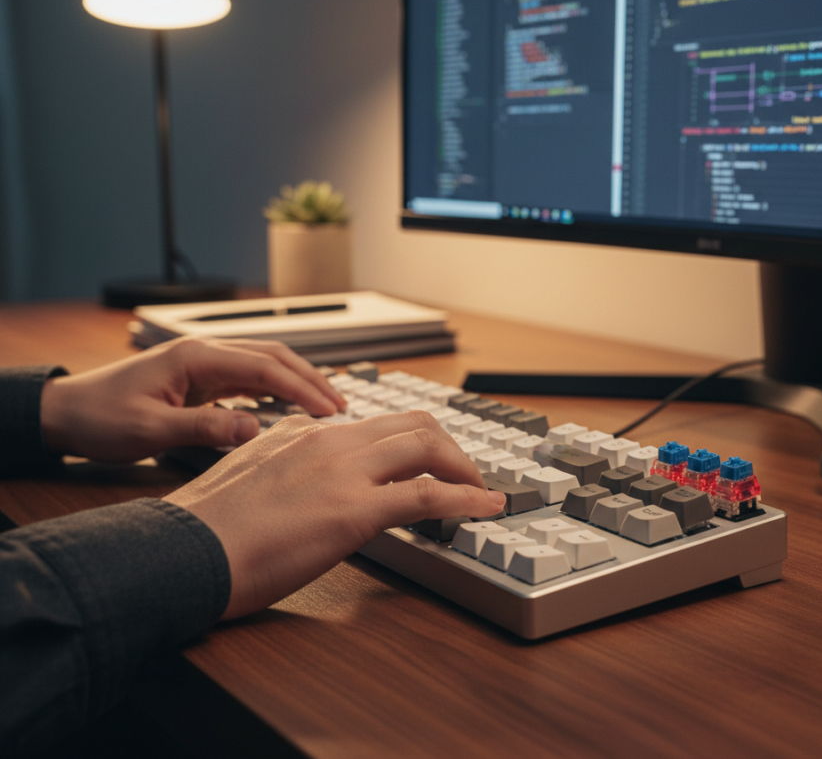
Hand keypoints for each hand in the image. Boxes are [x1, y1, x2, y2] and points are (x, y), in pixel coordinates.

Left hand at [40, 337, 344, 462]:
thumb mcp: (151, 431)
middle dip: (311, 379)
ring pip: (265, 365)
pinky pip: (249, 379)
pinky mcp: (201, 379)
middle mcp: (205, 354)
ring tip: (326, 406)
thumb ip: (205, 428)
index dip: (303, 388)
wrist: (66, 413)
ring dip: (298, 382)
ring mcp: (204, 364)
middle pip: (274, 357)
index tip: (330, 411)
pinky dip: (277, 390)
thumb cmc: (100, 418)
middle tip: (341, 407)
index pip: (265, 367)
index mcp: (197, 358)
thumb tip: (256, 430)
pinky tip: (291, 406)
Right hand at [164, 411, 506, 619]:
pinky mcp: (354, 509)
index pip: (375, 423)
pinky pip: (429, 493)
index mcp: (302, 431)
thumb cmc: (205, 529)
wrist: (183, 552)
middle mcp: (328, 439)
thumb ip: (284, 463)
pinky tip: (485, 508)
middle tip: (465, 474)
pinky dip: (467, 498)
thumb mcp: (248, 474)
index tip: (427, 458)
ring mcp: (344, 471)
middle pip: (413, 423)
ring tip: (480, 491)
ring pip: (428, 446)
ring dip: (463, 468)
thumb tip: (306, 475)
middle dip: (449, 447)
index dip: (411, 440)